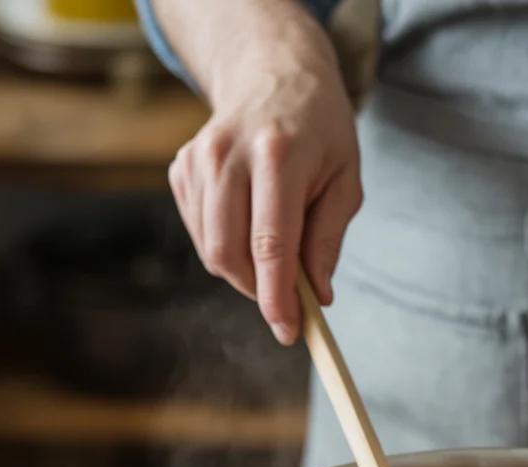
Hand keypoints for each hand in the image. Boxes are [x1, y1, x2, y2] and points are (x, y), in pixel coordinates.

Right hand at [168, 47, 360, 343]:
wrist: (273, 73)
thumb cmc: (320, 131)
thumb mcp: (345, 181)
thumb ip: (328, 241)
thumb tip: (316, 297)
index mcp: (279, 156)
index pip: (271, 243)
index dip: (277, 297)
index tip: (288, 331)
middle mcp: (230, 155)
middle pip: (230, 252)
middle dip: (259, 291)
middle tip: (289, 301)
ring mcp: (199, 159)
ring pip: (211, 249)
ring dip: (245, 273)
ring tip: (277, 257)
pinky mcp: (182, 168)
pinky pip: (200, 233)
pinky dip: (227, 249)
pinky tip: (250, 226)